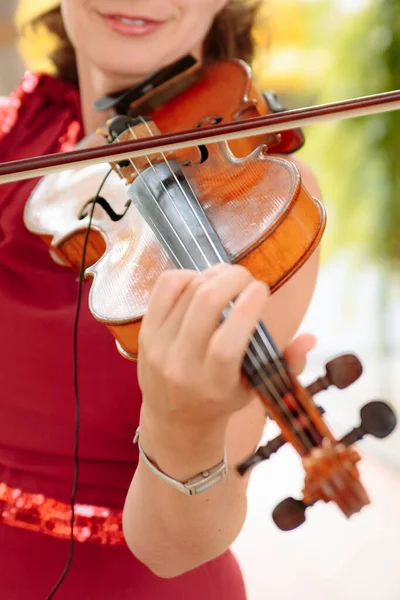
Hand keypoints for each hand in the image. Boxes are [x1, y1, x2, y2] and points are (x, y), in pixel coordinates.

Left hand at [137, 263, 314, 432]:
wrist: (175, 418)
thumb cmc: (222, 399)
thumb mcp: (257, 390)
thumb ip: (287, 365)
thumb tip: (311, 338)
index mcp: (214, 385)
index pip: (227, 342)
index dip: (248, 307)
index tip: (262, 290)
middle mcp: (181, 366)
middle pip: (205, 305)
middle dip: (232, 278)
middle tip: (246, 277)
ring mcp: (158, 348)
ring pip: (187, 290)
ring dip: (213, 274)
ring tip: (227, 277)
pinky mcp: (144, 332)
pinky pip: (164, 288)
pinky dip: (187, 275)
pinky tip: (200, 282)